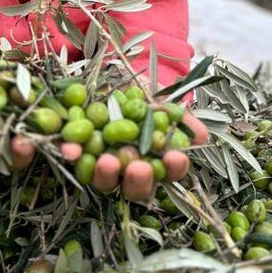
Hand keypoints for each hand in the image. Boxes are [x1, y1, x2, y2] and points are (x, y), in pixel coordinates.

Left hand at [62, 107, 208, 202]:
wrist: (115, 84)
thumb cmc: (146, 100)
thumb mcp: (165, 103)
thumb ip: (182, 119)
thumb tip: (201, 136)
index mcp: (157, 164)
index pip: (170, 172)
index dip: (174, 167)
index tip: (175, 157)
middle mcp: (130, 173)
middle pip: (135, 188)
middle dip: (137, 179)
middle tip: (137, 167)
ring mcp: (103, 168)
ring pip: (105, 182)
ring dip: (105, 174)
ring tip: (106, 160)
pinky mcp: (78, 156)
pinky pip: (75, 161)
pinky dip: (72, 155)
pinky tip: (70, 149)